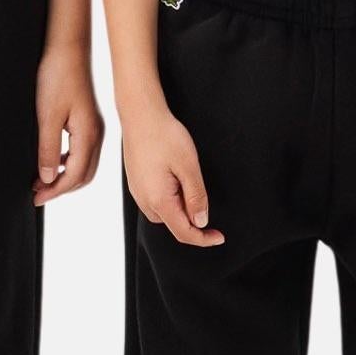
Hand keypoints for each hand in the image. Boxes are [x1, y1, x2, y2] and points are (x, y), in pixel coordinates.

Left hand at [33, 44, 104, 203]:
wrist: (67, 50)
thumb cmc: (57, 77)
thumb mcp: (47, 116)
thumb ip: (47, 149)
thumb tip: (47, 177)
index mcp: (88, 135)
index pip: (74, 175)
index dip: (55, 190)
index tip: (36, 197)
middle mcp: (95, 134)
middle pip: (83, 175)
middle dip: (61, 188)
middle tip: (37, 194)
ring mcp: (94, 128)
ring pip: (83, 165)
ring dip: (64, 177)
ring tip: (41, 181)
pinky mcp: (87, 121)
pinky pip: (81, 152)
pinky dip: (67, 163)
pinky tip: (51, 162)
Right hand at [123, 102, 224, 247]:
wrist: (140, 115)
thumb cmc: (164, 136)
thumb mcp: (189, 166)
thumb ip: (196, 197)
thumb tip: (200, 222)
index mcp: (159, 200)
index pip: (183, 232)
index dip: (203, 239)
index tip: (220, 237)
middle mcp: (144, 201)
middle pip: (173, 225)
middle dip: (192, 220)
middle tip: (205, 195)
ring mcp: (137, 193)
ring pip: (164, 213)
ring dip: (180, 208)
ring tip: (188, 181)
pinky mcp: (136, 184)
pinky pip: (155, 201)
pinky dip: (170, 200)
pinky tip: (175, 179)